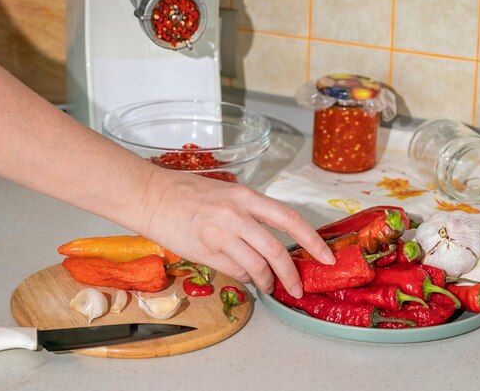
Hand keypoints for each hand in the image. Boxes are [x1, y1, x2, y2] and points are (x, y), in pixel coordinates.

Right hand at [139, 168, 334, 297]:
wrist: (152, 197)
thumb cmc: (189, 192)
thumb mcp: (228, 193)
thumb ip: (252, 213)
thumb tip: (275, 238)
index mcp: (247, 197)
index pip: (290, 220)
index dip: (313, 241)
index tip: (326, 257)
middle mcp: (237, 215)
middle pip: (277, 252)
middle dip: (292, 274)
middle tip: (298, 287)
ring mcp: (221, 235)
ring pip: (257, 267)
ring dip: (268, 282)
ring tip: (269, 286)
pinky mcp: (206, 252)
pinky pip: (236, 273)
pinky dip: (247, 279)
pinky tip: (248, 278)